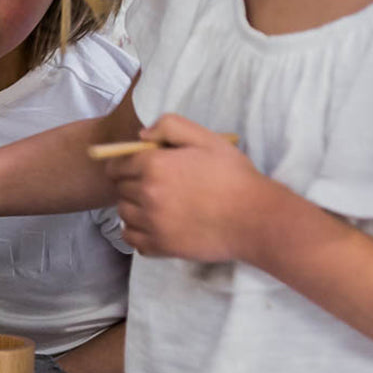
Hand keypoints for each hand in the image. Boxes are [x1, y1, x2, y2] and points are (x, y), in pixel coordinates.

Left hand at [104, 114, 265, 261]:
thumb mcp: (207, 138)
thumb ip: (170, 126)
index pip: (116, 166)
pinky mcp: (160, 246)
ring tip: (155, 206)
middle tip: (153, 186)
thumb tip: (141, 135)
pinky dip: (137, 233)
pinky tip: (153, 226)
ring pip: (124, 214)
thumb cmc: (233, 176)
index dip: (123, 165)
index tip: (133, 168)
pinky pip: (131, 239)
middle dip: (130, 185)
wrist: (255, 218)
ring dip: (133, 208)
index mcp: (154, 165)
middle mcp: (147, 194)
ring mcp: (152, 223)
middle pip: (120, 189)